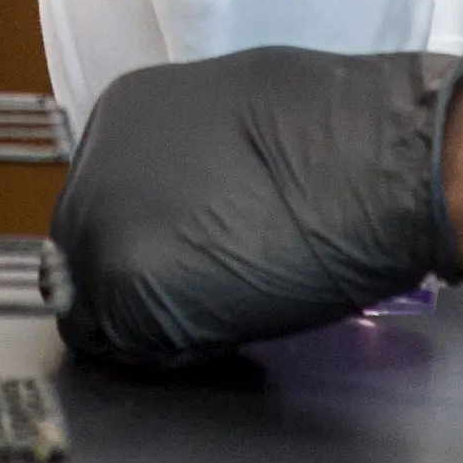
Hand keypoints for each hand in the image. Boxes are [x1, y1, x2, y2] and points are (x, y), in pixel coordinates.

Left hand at [55, 46, 462, 366]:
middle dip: (137, 278)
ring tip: (220, 304)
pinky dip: (171, 347)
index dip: (147, 238)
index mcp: (120, 115)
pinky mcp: (126, 287)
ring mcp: (104, 227)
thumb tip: (192, 195)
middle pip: (86, 251)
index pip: (103, 204)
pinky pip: (131, 343)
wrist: (376, 161)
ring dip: (150, 316)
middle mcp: (95, 166)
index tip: (185, 256)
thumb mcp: (233, 115)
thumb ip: (187, 155)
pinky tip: (223, 324)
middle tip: (202, 292)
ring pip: (99, 304)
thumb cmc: (336, 131)